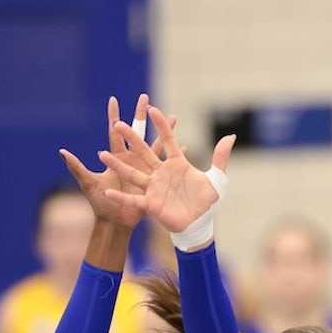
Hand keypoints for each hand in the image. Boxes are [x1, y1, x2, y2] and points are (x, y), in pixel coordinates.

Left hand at [60, 95, 177, 229]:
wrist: (116, 222)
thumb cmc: (101, 204)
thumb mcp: (88, 184)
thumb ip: (77, 167)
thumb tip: (62, 151)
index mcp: (116, 158)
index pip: (115, 133)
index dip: (114, 116)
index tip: (114, 99)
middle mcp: (131, 159)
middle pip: (137, 132)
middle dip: (141, 115)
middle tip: (145, 98)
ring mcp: (144, 169)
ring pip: (156, 145)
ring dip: (164, 131)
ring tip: (173, 117)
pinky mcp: (155, 180)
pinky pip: (167, 166)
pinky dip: (175, 156)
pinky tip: (184, 147)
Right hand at [102, 106, 234, 237]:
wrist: (201, 224)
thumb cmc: (207, 202)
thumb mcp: (217, 179)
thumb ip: (221, 157)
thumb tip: (230, 135)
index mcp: (177, 164)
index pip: (167, 140)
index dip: (161, 125)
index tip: (152, 108)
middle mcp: (162, 173)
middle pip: (144, 151)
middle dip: (131, 138)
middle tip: (118, 122)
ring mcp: (154, 188)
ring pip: (132, 173)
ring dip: (117, 165)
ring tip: (101, 154)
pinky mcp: (151, 204)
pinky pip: (133, 199)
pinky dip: (121, 197)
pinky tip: (107, 192)